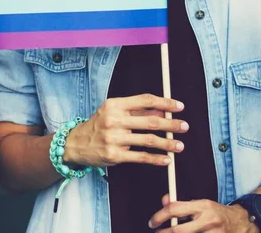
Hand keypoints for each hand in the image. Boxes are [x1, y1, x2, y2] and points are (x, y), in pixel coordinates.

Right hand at [63, 94, 188, 166]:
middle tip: (184, 126)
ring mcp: (114, 138)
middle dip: (171, 124)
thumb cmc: (98, 125)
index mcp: (114, 105)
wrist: (76, 144)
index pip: (145, 100)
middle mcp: (114, 120)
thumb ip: (136, 111)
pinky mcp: (114, 155)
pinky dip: (156, 159)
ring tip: (179, 145)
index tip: (179, 107)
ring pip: (148, 140)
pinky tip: (166, 159)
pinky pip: (141, 157)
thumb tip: (162, 112)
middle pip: (150, 121)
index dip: (165, 103)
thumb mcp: (113, 112)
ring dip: (168, 144)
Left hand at [149, 194, 258, 231]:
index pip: (175, 209)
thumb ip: (181, 203)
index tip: (153, 222)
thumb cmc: (217, 213)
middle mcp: (208, 221)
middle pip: (179, 231)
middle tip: (157, 232)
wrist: (242, 223)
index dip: (159, 216)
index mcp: (203, 206)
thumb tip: (164, 201)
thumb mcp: (200, 203)